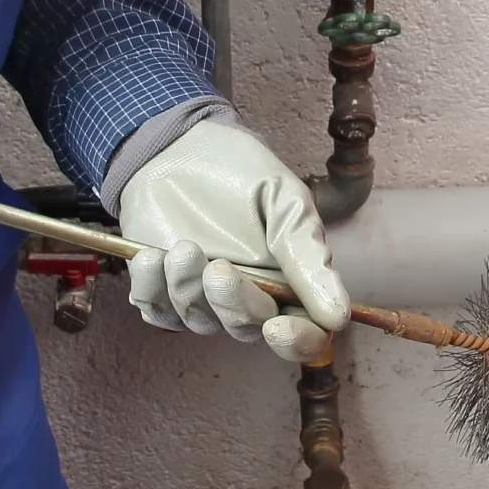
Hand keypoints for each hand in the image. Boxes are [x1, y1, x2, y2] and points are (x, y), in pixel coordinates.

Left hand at [117, 118, 349, 362]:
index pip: (304, 335)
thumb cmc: (239, 170)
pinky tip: (150, 254)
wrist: (175, 146)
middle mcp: (249, 298)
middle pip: (248, 330)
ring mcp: (203, 298)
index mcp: (290, 281)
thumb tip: (338, 315)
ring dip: (187, 286)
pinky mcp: (162, 292)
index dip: (296, 342)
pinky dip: (151, 288)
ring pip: (199, 321)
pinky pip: (156, 312)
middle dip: (234, 303)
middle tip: (219, 267)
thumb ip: (308, 256)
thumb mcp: (284, 202)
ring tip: (182, 245)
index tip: (279, 327)